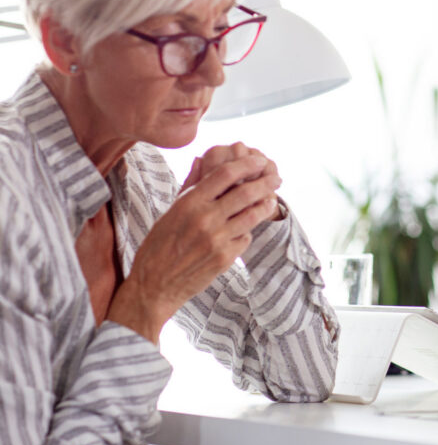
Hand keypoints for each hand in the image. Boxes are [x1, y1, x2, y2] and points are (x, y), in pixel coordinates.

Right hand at [106, 153, 282, 344]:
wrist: (154, 286)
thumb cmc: (159, 245)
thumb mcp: (170, 211)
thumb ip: (190, 185)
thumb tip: (202, 158)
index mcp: (189, 203)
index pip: (225, 174)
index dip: (247, 164)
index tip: (259, 161)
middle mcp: (205, 219)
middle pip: (246, 192)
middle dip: (266, 182)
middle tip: (276, 177)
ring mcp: (217, 239)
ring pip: (253, 215)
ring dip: (266, 205)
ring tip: (271, 200)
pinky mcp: (225, 258)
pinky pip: (245, 238)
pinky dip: (247, 232)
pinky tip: (244, 230)